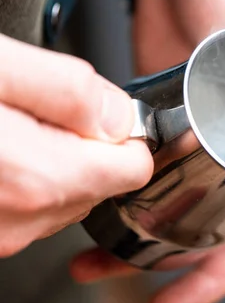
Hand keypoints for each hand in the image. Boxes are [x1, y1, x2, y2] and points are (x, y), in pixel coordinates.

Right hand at [0, 34, 152, 256]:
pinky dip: (29, 180)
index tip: (103, 112)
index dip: (126, 134)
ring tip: (17, 128)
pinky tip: (4, 150)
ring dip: (56, 163)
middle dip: (88, 147)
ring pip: (67, 197)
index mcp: (40, 178)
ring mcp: (2, 234)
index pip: (134, 169)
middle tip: (46, 113)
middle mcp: (23, 220)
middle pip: (102, 185)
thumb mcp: (0, 68)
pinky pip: (32, 208)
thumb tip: (123, 116)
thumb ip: (73, 92)